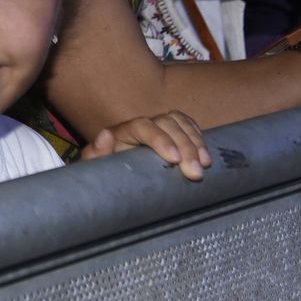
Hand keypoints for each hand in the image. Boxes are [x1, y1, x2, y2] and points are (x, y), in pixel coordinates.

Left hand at [82, 110, 208, 180]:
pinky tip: (205, 155)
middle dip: (185, 146)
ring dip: (196, 143)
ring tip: (205, 165)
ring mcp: (159, 127)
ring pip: (181, 123)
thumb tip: (104, 135)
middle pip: (167, 124)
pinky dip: (199, 138)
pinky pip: (188, 126)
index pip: (143, 126)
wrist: (113, 176)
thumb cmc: (104, 172)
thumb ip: (96, 153)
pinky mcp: (172, 133)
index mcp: (123, 131)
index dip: (161, 139)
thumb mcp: (95, 166)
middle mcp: (143, 125)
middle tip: (195, 173)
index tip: (174, 159)